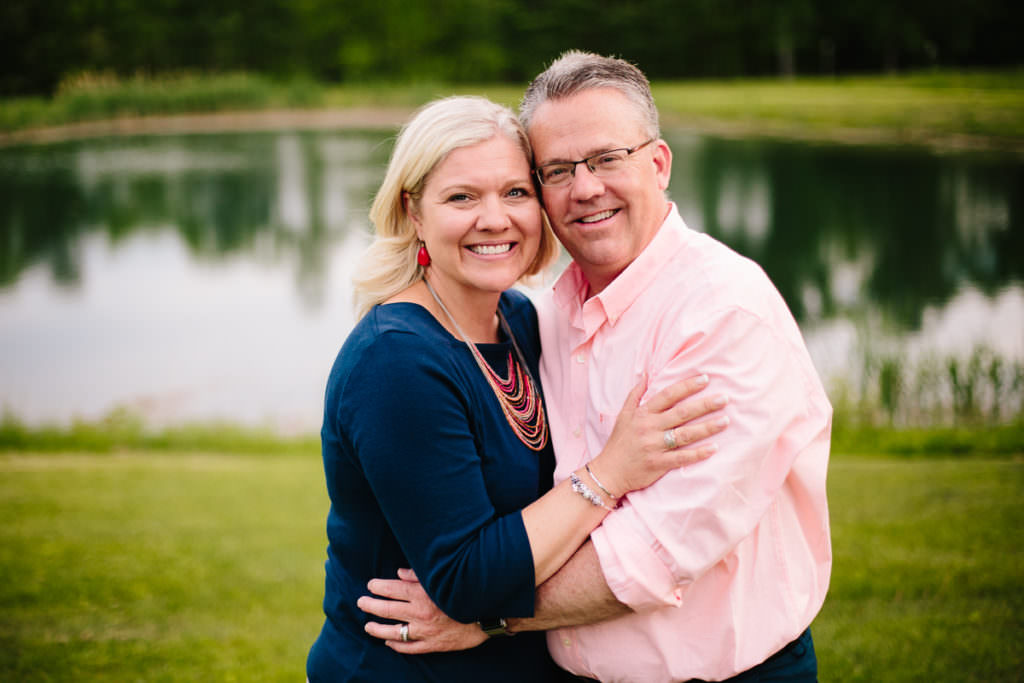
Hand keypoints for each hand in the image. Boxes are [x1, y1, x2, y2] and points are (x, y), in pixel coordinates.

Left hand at [358, 568, 487, 653]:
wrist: (487, 615)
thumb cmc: (464, 592)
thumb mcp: (442, 579)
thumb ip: (418, 575)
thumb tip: (398, 573)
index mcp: (422, 594)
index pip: (392, 589)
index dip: (377, 587)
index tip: (370, 585)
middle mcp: (420, 613)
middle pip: (387, 610)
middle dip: (370, 605)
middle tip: (361, 602)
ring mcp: (424, 631)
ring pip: (393, 632)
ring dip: (377, 628)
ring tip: (367, 626)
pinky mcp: (432, 645)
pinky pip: (409, 648)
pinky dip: (396, 645)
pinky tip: (388, 641)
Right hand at [591, 374, 728, 495]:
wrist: (609, 472)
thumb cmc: (619, 442)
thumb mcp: (623, 415)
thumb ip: (635, 394)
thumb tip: (646, 374)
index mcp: (643, 414)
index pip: (668, 395)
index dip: (687, 386)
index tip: (705, 378)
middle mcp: (649, 428)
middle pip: (681, 413)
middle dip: (704, 405)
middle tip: (724, 398)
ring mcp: (654, 446)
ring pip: (685, 435)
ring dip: (706, 428)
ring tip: (725, 421)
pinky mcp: (658, 464)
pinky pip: (681, 458)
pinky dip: (698, 454)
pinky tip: (713, 449)